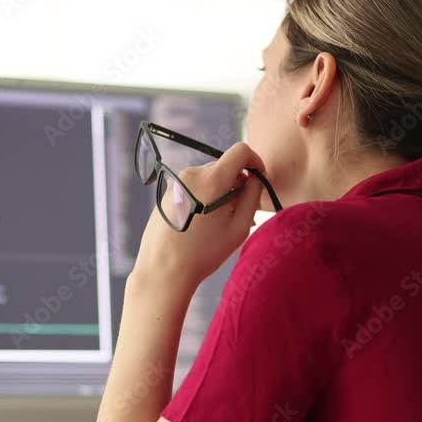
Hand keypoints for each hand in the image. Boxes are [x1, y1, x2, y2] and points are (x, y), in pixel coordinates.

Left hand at [131, 142, 267, 292]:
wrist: (163, 270)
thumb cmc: (203, 253)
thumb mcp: (238, 227)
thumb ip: (252, 197)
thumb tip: (256, 178)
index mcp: (211, 179)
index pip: (240, 151)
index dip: (255, 161)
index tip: (259, 178)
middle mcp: (192, 174)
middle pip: (225, 166)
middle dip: (238, 183)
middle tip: (243, 211)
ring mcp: (177, 182)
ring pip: (210, 177)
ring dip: (222, 192)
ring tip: (223, 222)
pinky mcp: (168, 192)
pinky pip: (195, 186)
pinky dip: (206, 196)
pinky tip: (206, 223)